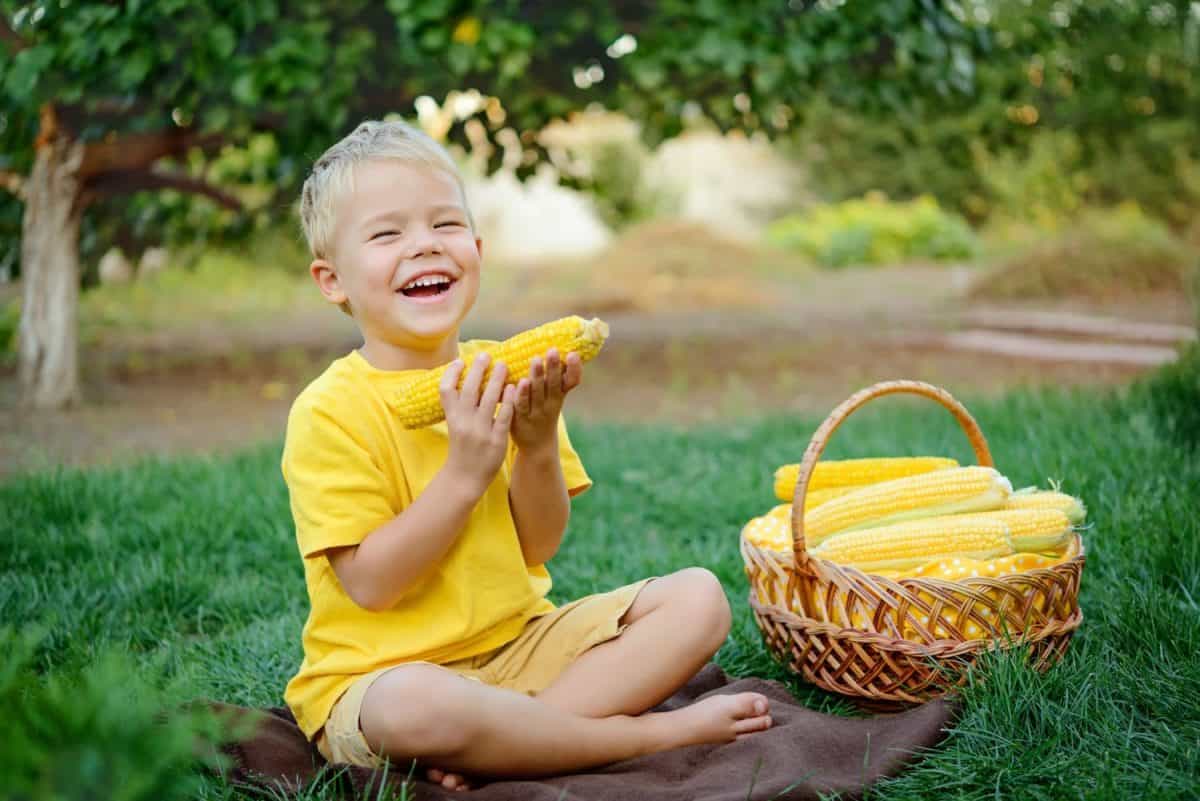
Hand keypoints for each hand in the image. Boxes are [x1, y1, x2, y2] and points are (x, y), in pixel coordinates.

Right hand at [440, 352, 516, 493]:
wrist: (465, 478)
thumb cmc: (461, 448)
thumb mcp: (454, 425)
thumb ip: (459, 406)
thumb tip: (465, 381)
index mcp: (452, 418)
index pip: (446, 390)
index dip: (452, 373)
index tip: (460, 361)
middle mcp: (464, 423)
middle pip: (469, 390)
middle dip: (478, 370)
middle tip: (486, 355)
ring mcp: (480, 431)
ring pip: (489, 399)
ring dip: (497, 379)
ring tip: (504, 365)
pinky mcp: (496, 440)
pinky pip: (504, 416)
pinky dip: (510, 400)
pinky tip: (516, 387)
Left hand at [510, 348, 582, 452]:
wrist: (537, 446)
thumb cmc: (544, 413)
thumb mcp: (555, 398)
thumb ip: (556, 378)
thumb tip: (559, 348)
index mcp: (560, 396)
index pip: (571, 381)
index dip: (574, 369)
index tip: (574, 354)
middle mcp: (551, 404)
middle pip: (553, 384)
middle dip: (553, 367)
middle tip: (553, 350)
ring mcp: (536, 412)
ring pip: (537, 393)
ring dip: (537, 377)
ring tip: (535, 360)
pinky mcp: (521, 419)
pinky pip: (521, 406)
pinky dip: (521, 395)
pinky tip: (519, 383)